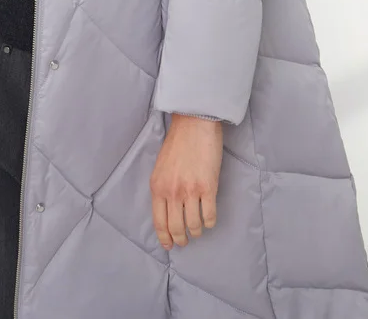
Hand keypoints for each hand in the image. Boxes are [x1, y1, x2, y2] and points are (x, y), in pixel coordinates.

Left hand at [149, 114, 222, 249]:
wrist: (194, 122)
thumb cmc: (178, 142)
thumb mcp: (161, 167)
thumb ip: (163, 188)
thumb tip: (168, 211)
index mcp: (157, 186)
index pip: (158, 222)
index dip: (165, 238)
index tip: (170, 245)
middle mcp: (172, 192)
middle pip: (176, 228)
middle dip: (181, 239)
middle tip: (186, 240)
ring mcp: (190, 190)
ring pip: (194, 225)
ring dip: (197, 230)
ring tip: (199, 227)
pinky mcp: (208, 187)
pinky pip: (209, 216)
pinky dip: (210, 221)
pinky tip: (209, 218)